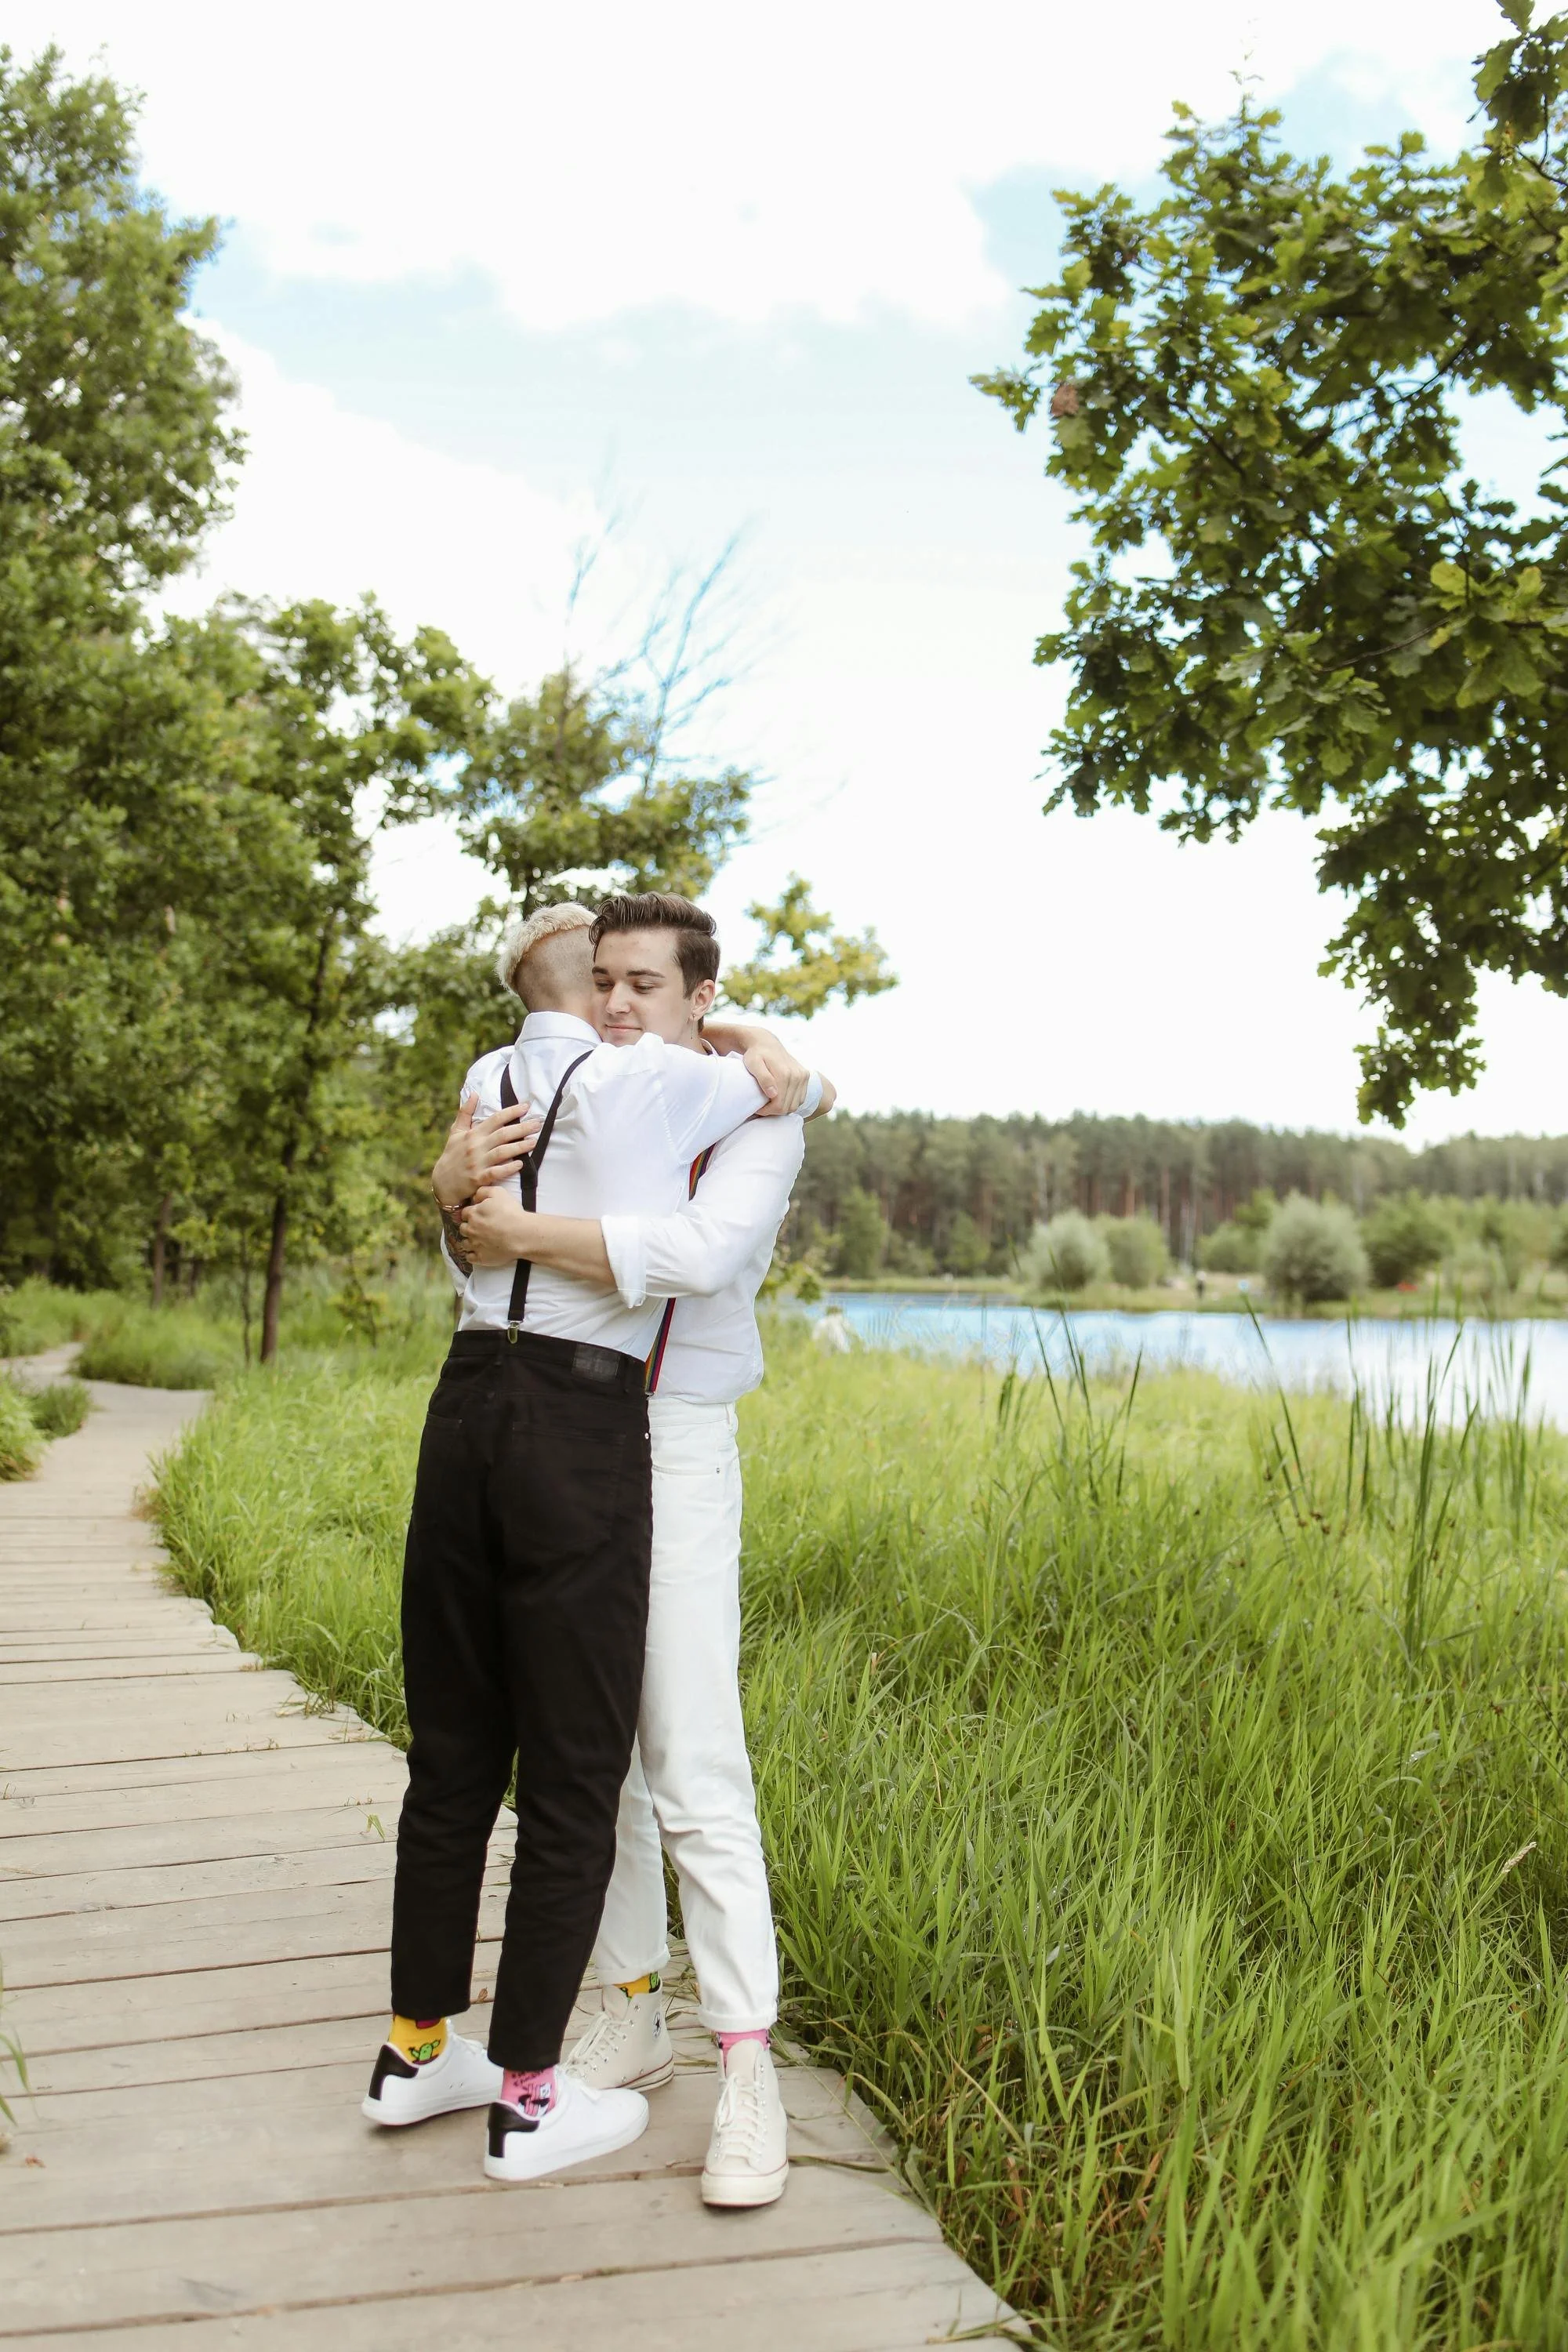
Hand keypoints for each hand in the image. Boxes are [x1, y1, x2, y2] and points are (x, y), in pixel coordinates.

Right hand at [432, 1095, 542, 1210]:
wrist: (443, 1182)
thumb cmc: (452, 1155)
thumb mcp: (455, 1132)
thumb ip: (465, 1113)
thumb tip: (474, 1093)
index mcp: (473, 1134)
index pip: (495, 1119)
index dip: (511, 1112)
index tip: (526, 1106)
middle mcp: (476, 1147)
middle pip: (502, 1134)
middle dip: (522, 1128)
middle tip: (538, 1124)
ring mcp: (478, 1163)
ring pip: (502, 1152)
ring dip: (519, 1147)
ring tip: (534, 1142)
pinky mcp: (479, 1178)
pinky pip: (496, 1172)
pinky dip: (508, 1168)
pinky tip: (520, 1164)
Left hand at [459, 1192, 535, 1267]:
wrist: (521, 1235)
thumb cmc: (511, 1213)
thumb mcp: (498, 1192)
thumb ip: (483, 1191)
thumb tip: (475, 1196)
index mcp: (473, 1214)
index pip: (465, 1213)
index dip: (472, 1213)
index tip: (479, 1215)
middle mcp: (470, 1230)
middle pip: (463, 1228)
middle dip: (469, 1227)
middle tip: (480, 1228)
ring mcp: (474, 1245)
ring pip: (465, 1243)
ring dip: (470, 1241)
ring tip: (480, 1241)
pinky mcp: (480, 1258)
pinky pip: (470, 1258)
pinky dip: (473, 1255)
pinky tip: (479, 1252)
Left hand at [704, 1023, 809, 1116]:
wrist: (766, 1043)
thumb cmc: (756, 1054)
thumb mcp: (753, 1064)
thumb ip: (763, 1078)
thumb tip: (773, 1094)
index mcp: (785, 1074)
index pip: (779, 1105)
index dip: (767, 1111)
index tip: (757, 1108)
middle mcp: (797, 1075)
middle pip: (788, 1107)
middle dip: (774, 1111)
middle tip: (762, 1107)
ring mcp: (803, 1076)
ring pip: (795, 1105)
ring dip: (783, 1108)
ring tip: (770, 1102)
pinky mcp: (806, 1076)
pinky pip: (801, 1099)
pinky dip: (791, 1102)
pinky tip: (780, 1098)